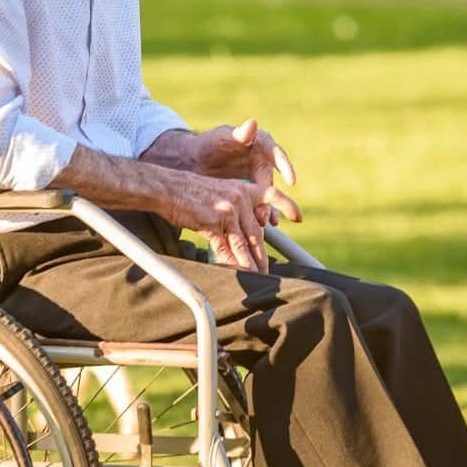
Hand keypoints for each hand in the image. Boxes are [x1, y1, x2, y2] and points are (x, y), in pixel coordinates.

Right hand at [164, 171, 299, 272]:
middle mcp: (238, 199)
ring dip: (249, 264)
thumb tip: (245, 231)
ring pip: (243, 244)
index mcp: (243, 190)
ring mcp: (226, 211)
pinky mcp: (212, 222)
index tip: (298, 218)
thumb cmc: (190, 193)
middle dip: (262, 256)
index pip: (271, 196)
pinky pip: (224, 248)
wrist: (167, 188)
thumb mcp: (219, 192)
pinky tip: (233, 272)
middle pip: (256, 233)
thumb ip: (236, 208)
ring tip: (255, 278)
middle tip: (267, 272)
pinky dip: (229, 262)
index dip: (287, 206)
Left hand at [194, 119, 296, 224]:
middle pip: (270, 179)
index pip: (276, 153)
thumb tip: (253, 123)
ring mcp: (257, 176)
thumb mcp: (222, 137)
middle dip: (272, 196)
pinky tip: (261, 225)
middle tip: (266, 211)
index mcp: (260, 143)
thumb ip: (238, 133)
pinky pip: (259, 202)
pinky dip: (261, 213)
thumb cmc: (208, 143)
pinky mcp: (250, 189)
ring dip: (268, 208)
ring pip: (267, 194)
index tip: (291, 181)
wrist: (193, 161)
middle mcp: (262, 160)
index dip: (285, 166)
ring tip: (265, 222)